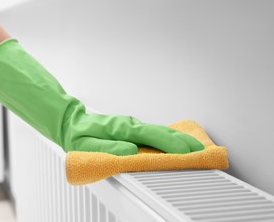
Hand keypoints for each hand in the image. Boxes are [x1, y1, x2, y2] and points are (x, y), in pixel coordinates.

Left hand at [63, 109, 204, 154]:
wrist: (72, 121)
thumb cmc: (79, 135)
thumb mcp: (87, 145)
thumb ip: (108, 148)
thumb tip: (130, 151)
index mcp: (120, 128)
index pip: (150, 135)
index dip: (169, 144)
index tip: (185, 152)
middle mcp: (129, 124)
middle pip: (160, 131)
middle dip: (181, 141)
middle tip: (201, 150)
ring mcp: (132, 124)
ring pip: (159, 130)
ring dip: (178, 139)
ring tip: (195, 147)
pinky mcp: (132, 127)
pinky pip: (154, 132)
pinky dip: (168, 137)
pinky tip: (176, 142)